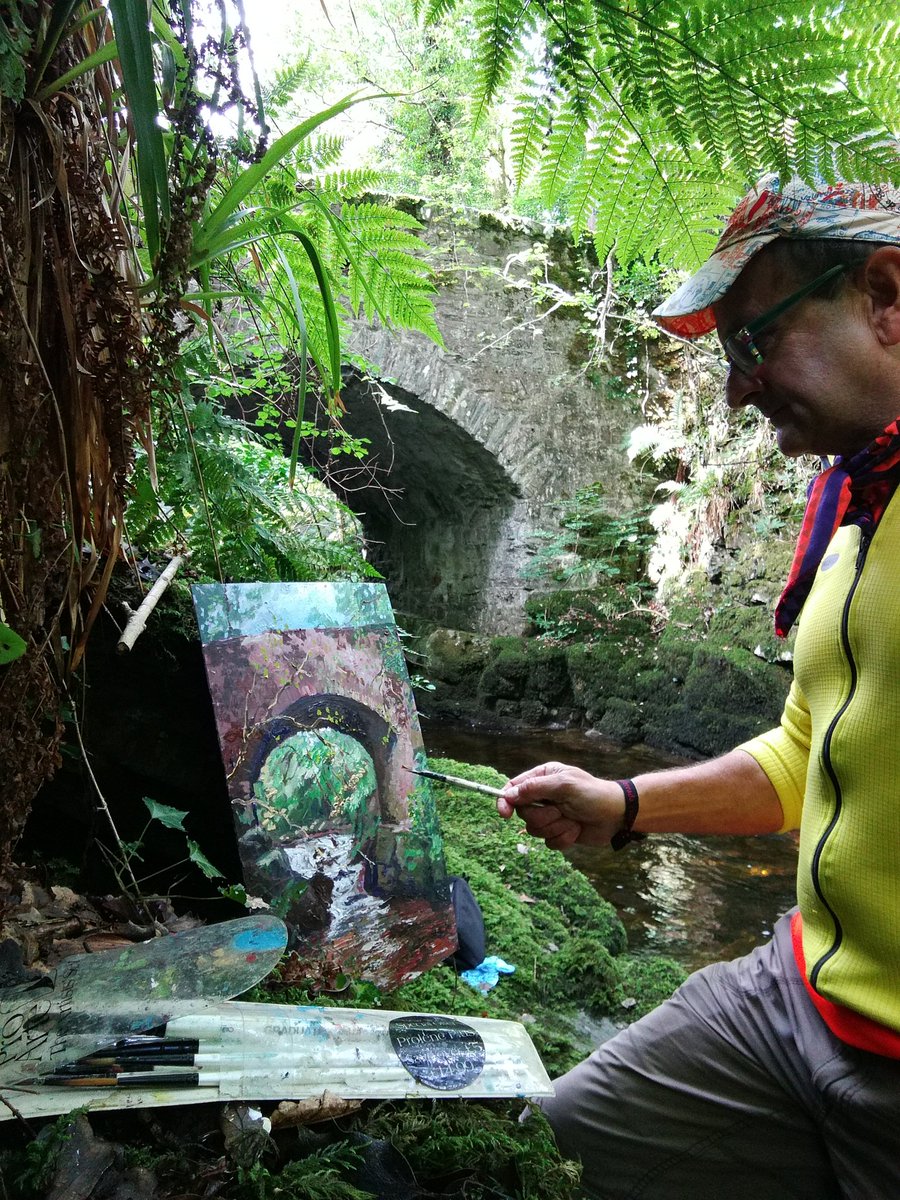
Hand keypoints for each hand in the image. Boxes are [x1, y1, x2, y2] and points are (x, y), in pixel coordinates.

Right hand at [497, 761, 626, 849]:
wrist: (617, 815)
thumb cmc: (593, 794)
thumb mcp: (564, 786)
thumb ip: (535, 788)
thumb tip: (510, 794)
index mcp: (543, 778)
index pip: (514, 787)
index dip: (506, 801)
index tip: (505, 814)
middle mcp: (543, 796)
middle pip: (524, 813)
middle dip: (543, 817)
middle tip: (561, 811)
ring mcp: (550, 815)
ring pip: (535, 830)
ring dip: (556, 828)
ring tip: (572, 820)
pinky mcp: (558, 832)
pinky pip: (548, 843)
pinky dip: (563, 838)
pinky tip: (576, 830)